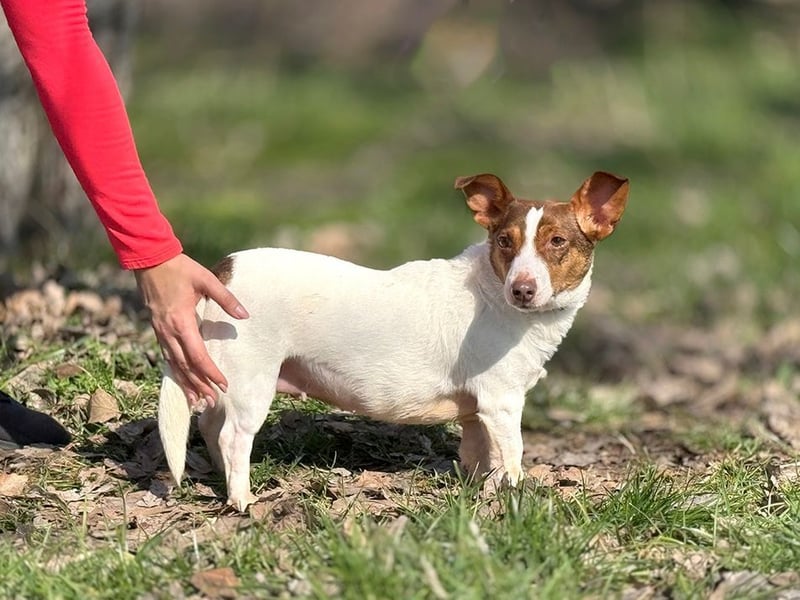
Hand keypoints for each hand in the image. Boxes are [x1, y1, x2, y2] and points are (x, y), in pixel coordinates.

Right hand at [134, 254, 248, 406]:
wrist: (150, 260)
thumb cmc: (180, 268)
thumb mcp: (206, 279)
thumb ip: (226, 298)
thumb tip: (245, 315)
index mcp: (181, 321)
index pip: (197, 355)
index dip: (211, 373)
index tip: (224, 384)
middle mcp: (168, 331)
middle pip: (185, 366)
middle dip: (199, 385)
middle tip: (213, 400)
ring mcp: (160, 331)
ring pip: (173, 364)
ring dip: (186, 383)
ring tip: (197, 400)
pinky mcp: (157, 329)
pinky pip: (166, 356)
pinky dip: (175, 372)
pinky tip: (182, 380)